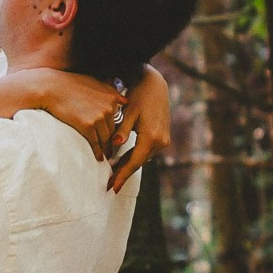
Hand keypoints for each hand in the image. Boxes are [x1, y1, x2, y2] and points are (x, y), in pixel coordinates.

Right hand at [14, 67, 125, 160]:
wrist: (52, 88)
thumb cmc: (69, 84)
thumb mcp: (94, 82)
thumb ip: (110, 91)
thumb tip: (124, 100)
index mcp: (111, 97)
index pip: (118, 118)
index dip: (116, 129)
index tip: (115, 136)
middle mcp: (109, 107)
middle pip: (113, 130)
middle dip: (112, 140)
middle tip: (111, 148)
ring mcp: (99, 117)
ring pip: (106, 138)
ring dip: (106, 148)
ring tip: (105, 155)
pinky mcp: (88, 126)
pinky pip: (96, 143)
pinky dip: (98, 152)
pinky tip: (98, 156)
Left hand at [109, 65, 170, 192]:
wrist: (155, 85)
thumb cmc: (139, 96)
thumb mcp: (129, 112)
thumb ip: (122, 129)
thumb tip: (115, 144)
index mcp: (151, 137)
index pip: (134, 162)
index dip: (122, 176)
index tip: (113, 187)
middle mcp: (160, 142)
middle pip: (138, 163)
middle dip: (124, 174)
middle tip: (110, 185)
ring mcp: (163, 140)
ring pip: (142, 158)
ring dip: (128, 165)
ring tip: (112, 173)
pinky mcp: (162, 137)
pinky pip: (146, 151)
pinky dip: (135, 156)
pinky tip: (123, 160)